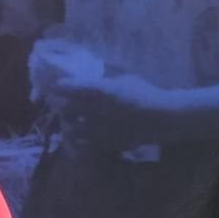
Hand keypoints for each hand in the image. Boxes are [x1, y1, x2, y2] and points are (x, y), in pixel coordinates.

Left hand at [50, 73, 170, 152]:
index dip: (60, 87)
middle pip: (67, 109)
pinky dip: (76, 140)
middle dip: (61, 107)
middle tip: (60, 105)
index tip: (54, 86)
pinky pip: (81, 144)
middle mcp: (98, 110)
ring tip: (69, 122)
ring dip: (67, 124)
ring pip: (71, 129)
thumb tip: (88, 73)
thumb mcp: (125, 79)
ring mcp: (100, 129)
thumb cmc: (145, 93)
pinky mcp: (104, 144)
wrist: (163, 118)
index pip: (72, 88)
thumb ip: (106, 77)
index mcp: (103, 91)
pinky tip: (77, 136)